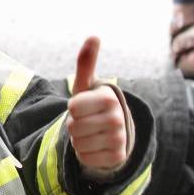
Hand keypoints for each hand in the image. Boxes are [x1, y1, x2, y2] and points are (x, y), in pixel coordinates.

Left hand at [67, 37, 127, 172]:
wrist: (113, 131)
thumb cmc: (93, 104)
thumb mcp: (87, 85)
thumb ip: (86, 62)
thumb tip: (94, 36)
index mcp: (109, 99)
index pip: (73, 108)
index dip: (73, 108)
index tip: (84, 106)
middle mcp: (118, 119)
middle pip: (74, 127)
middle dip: (74, 125)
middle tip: (87, 121)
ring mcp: (120, 140)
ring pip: (78, 143)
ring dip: (79, 140)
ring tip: (91, 133)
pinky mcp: (117, 158)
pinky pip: (85, 158)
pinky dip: (85, 154)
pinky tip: (95, 146)